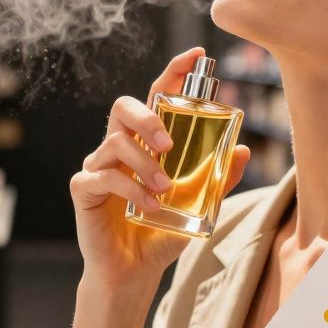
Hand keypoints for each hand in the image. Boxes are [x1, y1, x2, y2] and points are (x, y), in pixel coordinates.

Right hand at [70, 47, 250, 292]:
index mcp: (146, 143)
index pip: (156, 97)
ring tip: (165, 189)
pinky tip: (150, 207)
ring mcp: (98, 166)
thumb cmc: (161, 233)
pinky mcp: (84, 189)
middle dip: (149, 117)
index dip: (172, 72)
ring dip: (145, 164)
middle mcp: (119, 147)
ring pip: (115, 142)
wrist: (134, 273)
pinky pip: (103, 177)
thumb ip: (217, 179)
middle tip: (170, 144)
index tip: (195, 55)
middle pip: (124, 107)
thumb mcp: (198, 204)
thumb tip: (243, 150)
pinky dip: (130, 189)